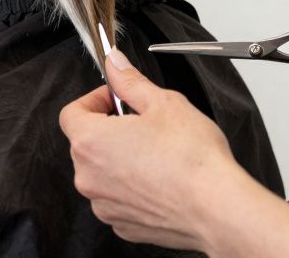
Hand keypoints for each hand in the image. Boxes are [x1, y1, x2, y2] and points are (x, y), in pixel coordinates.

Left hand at [59, 50, 247, 250]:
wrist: (217, 208)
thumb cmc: (192, 159)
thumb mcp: (163, 103)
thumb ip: (130, 81)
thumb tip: (115, 65)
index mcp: (90, 142)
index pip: (71, 113)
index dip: (94, 100)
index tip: (116, 99)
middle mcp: (88, 177)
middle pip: (86, 143)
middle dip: (110, 128)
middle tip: (143, 123)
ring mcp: (104, 204)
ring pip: (103, 173)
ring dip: (121, 160)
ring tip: (156, 154)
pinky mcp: (123, 225)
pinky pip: (118, 199)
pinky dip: (133, 188)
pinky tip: (160, 180)